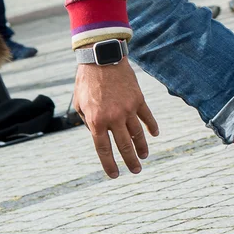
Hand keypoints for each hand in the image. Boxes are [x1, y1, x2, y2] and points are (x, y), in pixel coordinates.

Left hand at [72, 59, 158, 177]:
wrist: (100, 58)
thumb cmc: (86, 81)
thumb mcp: (79, 103)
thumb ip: (87, 121)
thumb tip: (96, 134)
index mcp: (96, 120)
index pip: (103, 149)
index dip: (109, 164)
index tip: (115, 175)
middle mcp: (113, 118)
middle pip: (124, 146)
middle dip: (130, 161)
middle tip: (136, 171)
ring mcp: (128, 109)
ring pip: (138, 134)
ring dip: (142, 147)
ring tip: (144, 156)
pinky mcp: (138, 99)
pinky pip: (147, 117)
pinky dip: (152, 127)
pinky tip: (154, 135)